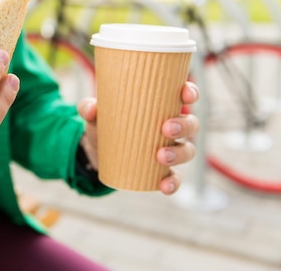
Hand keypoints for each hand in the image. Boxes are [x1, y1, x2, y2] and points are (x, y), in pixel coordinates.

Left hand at [77, 81, 199, 194]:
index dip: (190, 93)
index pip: (184, 95)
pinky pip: (175, 177)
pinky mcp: (162, 170)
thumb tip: (91, 109)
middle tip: (165, 129)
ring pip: (188, 150)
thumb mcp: (95, 114)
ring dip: (179, 153)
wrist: (96, 150)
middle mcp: (171, 126)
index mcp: (161, 105)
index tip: (185, 95)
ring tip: (160, 156)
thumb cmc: (103, 123)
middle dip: (184, 126)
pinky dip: (173, 183)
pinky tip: (164, 186)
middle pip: (191, 124)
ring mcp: (170, 149)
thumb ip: (89, 108)